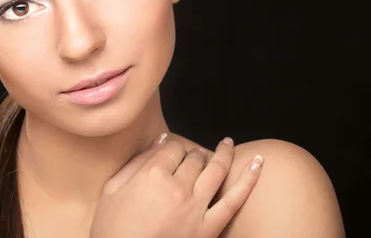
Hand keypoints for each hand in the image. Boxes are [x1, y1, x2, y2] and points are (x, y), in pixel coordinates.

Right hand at [89, 135, 262, 237]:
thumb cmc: (112, 228)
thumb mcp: (112, 189)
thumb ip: (135, 163)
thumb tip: (160, 142)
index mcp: (152, 174)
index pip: (172, 148)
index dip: (172, 147)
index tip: (171, 151)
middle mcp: (178, 186)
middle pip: (194, 158)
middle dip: (194, 153)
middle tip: (194, 156)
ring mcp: (196, 207)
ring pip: (217, 170)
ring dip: (225, 153)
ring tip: (228, 144)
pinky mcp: (208, 228)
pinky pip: (234, 200)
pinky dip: (249, 180)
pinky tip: (258, 163)